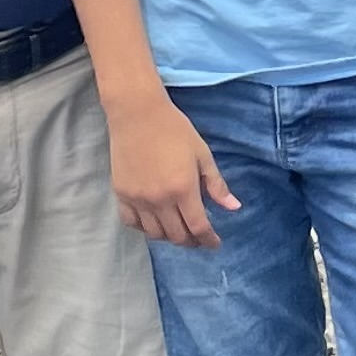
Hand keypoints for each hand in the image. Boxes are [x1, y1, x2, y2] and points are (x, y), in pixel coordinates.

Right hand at [109, 93, 237, 247]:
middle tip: (199, 237)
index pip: (198, 227)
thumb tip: (234, 208)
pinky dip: (145, 228)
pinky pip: (132, 223)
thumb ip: (216, 184)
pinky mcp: (122, 193)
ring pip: (155, 233)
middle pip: (178, 235)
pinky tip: (155, 221)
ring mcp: (138, 198)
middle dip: (192, 241)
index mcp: (183, 188)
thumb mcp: (202, 154)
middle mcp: (160, 199)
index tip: (215, 243)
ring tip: (179, 229)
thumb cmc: (174, 129)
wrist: (137, 112)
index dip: (209, 240)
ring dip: (170, 236)